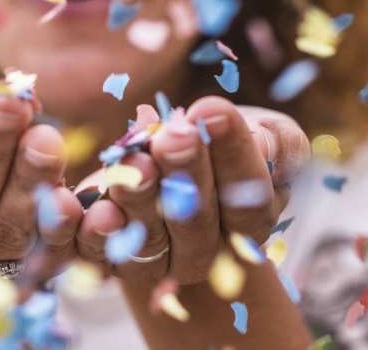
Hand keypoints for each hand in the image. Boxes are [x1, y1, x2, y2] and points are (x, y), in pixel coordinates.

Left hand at [75, 96, 309, 284]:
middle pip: (197, 222)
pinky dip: (96, 235)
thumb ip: (278, 143)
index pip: (249, 196)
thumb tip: (264, 142)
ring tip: (133, 162)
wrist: (177, 167)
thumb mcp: (268, 135)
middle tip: (173, 136)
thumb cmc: (227, 144)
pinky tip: (90, 210)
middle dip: (185, 174)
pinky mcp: (114, 256)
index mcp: (249, 219)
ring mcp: (159, 258)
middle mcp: (206, 249)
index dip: (233, 154)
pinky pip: (102, 256)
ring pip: (150, 239)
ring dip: (140, 200)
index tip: (212, 110)